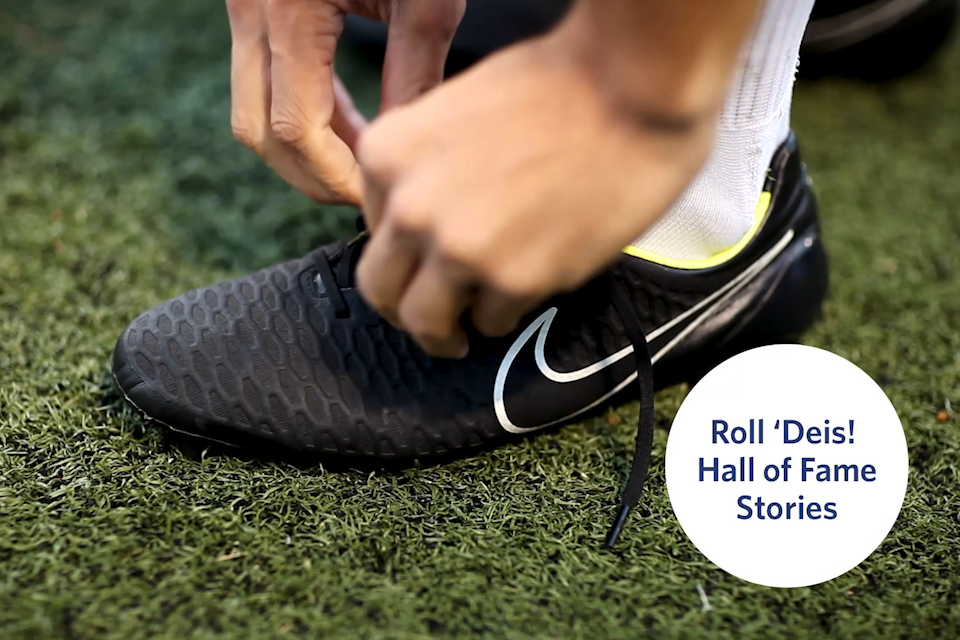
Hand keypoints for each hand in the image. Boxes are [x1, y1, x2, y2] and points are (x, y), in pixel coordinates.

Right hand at [226, 0, 464, 203]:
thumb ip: (414, 79)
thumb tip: (406, 151)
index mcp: (288, 8)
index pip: (295, 130)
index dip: (335, 177)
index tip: (374, 200)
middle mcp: (250, 10)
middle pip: (259, 133)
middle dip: (312, 175)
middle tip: (366, 194)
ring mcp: (242, 8)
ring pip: (252, 112)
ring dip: (305, 149)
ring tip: (364, 163)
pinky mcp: (253, 8)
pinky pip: (263, 81)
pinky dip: (301, 114)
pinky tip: (348, 124)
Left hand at [356, 36, 718, 357]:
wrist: (632, 87)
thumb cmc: (563, 84)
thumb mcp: (458, 110)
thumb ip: (427, 168)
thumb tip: (426, 218)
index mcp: (388, 155)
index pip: (370, 229)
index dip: (401, 252)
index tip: (419, 264)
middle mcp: (410, 207)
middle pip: (381, 288)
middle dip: (403, 309)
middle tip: (428, 320)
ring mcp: (458, 249)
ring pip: (426, 321)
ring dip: (444, 334)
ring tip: (463, 335)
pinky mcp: (513, 281)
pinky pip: (493, 322)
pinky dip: (505, 316)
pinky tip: (523, 294)